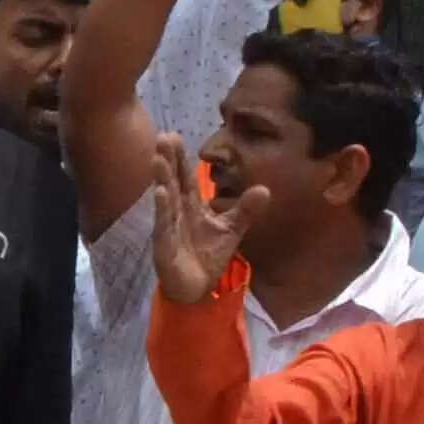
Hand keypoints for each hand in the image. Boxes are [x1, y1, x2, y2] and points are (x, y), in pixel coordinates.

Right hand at [143, 130, 265, 306]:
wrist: (198, 287)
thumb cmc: (209, 255)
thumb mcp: (232, 229)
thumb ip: (245, 209)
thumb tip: (265, 189)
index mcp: (191, 205)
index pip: (185, 177)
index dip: (180, 158)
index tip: (174, 136)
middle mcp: (177, 212)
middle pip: (172, 181)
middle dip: (167, 160)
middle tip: (163, 137)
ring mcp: (168, 227)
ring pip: (165, 199)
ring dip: (161, 179)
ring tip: (158, 158)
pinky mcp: (165, 244)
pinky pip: (163, 224)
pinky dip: (162, 208)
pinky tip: (160, 192)